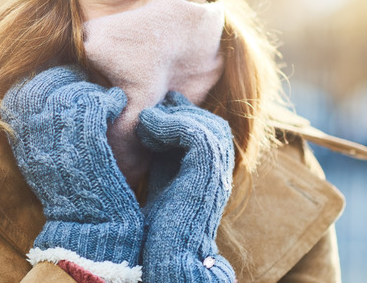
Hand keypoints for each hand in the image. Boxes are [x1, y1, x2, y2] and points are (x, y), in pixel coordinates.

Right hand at [1, 65, 142, 275]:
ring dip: (91, 89)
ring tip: (105, 96)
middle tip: (86, 80)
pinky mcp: (88, 145)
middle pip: (44, 86)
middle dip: (67, 77)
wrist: (90, 229)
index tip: (64, 78)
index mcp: (20, 142)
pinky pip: (95, 105)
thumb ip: (40, 130)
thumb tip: (48, 95)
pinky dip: (109, 99)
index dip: (45, 79)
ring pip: (71, 93)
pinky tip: (116, 103)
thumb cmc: (73, 193)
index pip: (22, 92)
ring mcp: (59, 142)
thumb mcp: (44, 161)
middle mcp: (33, 139)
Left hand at [137, 91, 235, 281]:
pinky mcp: (209, 171)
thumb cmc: (158, 228)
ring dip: (173, 117)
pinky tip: (147, 129)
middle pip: (210, 123)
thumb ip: (163, 156)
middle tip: (151, 111)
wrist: (168, 256)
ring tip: (145, 121)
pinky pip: (195, 132)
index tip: (152, 112)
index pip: (206, 130)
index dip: (180, 116)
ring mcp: (218, 170)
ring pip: (205, 123)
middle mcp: (220, 170)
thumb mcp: (161, 180)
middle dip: (180, 112)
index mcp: (211, 172)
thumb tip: (148, 127)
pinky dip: (169, 124)